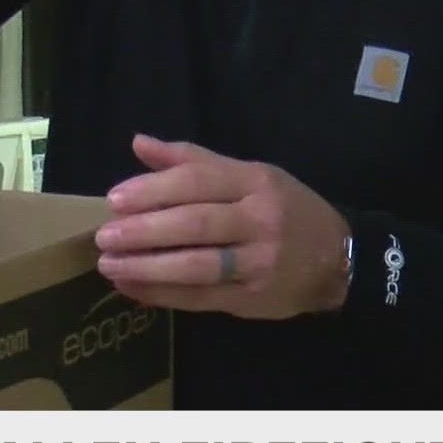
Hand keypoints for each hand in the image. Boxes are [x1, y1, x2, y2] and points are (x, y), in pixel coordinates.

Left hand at [93, 135, 351, 319]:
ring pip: (196, 265)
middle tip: (104, 236)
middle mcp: (260, 220)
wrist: (338, 260)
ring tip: (110, 266)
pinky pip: (200, 298)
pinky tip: (132, 289)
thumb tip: (139, 143)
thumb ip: (194, 160)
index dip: (153, 190)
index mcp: (256, 182)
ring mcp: (258, 263)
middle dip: (144, 231)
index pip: (199, 181)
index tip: (114, 199)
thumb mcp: (250, 174)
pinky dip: (162, 295)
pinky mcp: (252, 299)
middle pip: (195, 224)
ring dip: (147, 268)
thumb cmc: (285, 209)